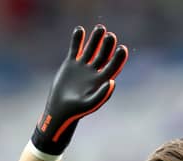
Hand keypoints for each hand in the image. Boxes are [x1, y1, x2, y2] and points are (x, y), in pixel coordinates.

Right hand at [31, 24, 128, 155]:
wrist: (60, 109)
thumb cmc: (76, 110)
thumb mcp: (90, 104)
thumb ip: (102, 95)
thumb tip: (112, 82)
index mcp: (102, 80)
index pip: (113, 66)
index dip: (119, 58)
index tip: (122, 49)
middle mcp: (94, 71)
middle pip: (104, 54)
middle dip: (108, 45)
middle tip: (110, 36)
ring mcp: (83, 66)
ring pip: (91, 48)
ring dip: (96, 38)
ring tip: (100, 28)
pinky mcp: (71, 63)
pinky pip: (76, 48)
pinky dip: (77, 39)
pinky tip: (79, 30)